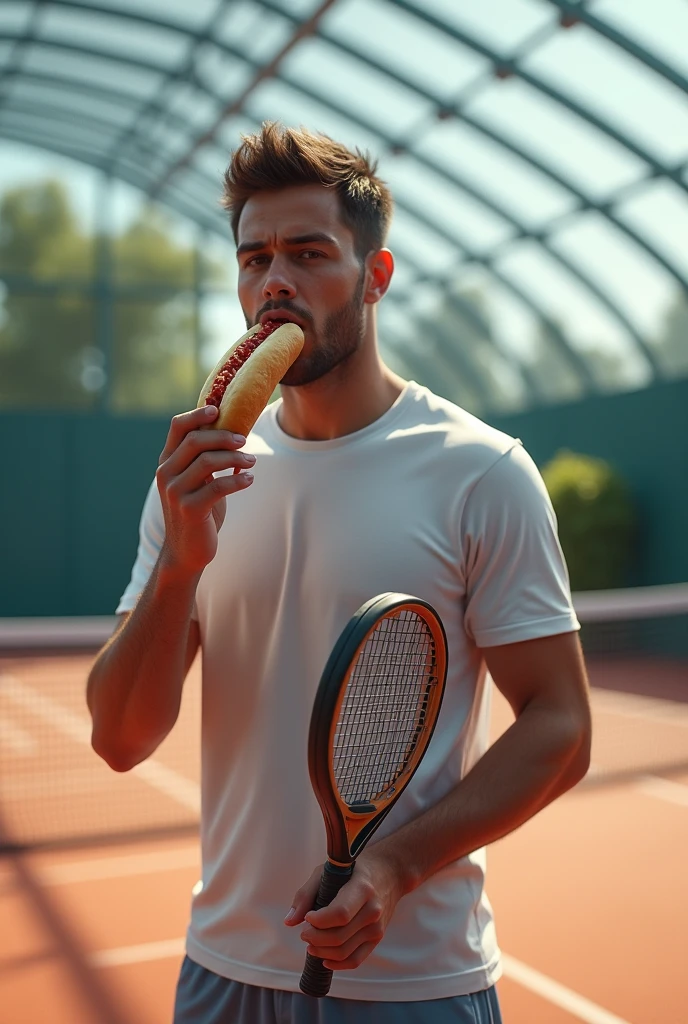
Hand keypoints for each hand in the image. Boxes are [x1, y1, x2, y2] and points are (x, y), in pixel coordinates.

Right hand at [155, 405, 254, 575]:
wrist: (186, 551)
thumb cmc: (197, 510)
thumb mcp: (196, 481)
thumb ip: (202, 459)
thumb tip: (229, 430)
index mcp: (167, 462)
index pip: (177, 427)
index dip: (197, 414)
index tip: (218, 410)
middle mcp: (166, 473)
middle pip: (195, 441)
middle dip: (223, 437)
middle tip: (245, 440)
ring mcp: (175, 492)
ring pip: (207, 462)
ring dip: (234, 458)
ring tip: (251, 462)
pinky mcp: (189, 509)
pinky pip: (217, 487)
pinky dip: (237, 481)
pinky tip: (250, 479)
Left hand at [285, 849, 405, 971]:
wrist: (388, 874)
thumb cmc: (354, 870)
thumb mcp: (327, 871)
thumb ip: (306, 894)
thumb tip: (289, 921)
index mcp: (362, 888)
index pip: (339, 914)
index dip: (318, 921)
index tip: (307, 918)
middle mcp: (373, 910)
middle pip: (339, 936)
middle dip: (314, 938)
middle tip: (304, 932)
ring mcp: (377, 927)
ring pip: (344, 951)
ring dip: (321, 951)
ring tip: (310, 942)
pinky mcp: (377, 938)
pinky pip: (355, 960)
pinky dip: (337, 964)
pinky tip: (324, 958)